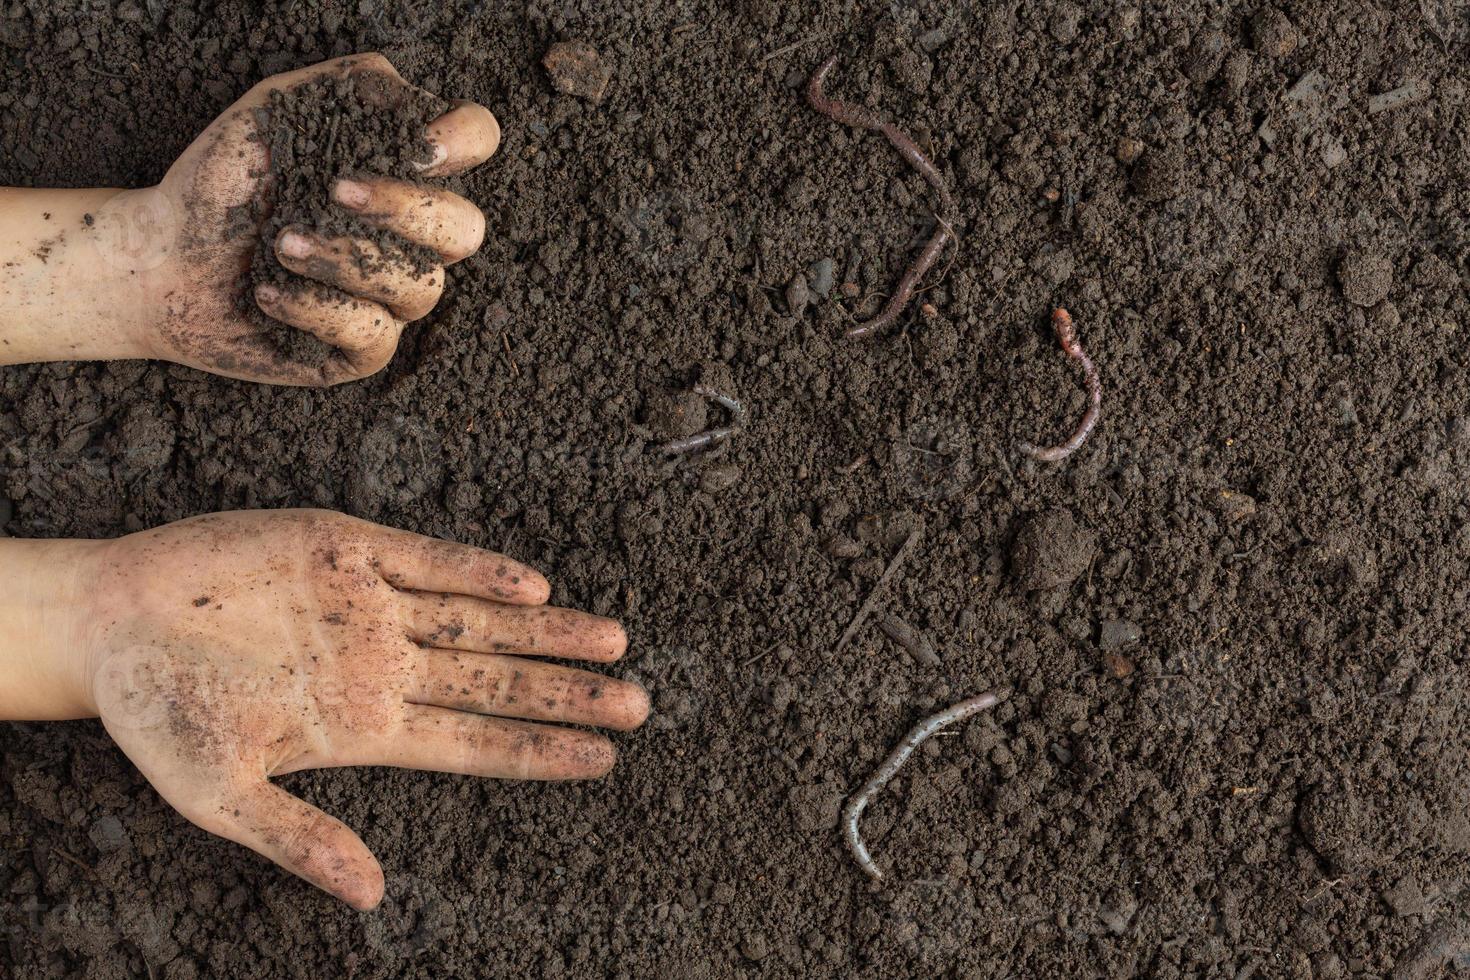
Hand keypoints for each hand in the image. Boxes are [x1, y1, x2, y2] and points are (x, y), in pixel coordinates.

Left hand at [0, 54, 497, 384]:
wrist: (161, 258)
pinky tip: (268, 291)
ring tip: (277, 243)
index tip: (419, 146)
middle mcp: (411, 236)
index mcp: (403, 169)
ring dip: (341, 258)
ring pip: (418, 287)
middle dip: (405, 209)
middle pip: (466, 229)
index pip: (476, 140)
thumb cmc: (224, 182)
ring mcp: (392, 297)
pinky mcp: (364, 349)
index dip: (464, 140)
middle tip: (334, 190)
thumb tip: (421, 114)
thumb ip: (354, 89)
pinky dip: (314, 307)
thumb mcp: (280, 110)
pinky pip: (372, 333)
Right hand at [3, 510, 646, 908]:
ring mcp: (368, 603)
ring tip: (614, 643)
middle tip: (639, 703)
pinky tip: (531, 589)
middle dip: (565, 692)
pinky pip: (426, 560)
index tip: (602, 759)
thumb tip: (372, 897)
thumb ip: (299, 838)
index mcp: (362, 725)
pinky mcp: (343, 545)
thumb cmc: (158, 714)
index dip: (536, 749)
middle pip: (494, 681)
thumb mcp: (219, 793)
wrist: (107, 623)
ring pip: (478, 620)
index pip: (471, 743)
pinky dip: (477, 572)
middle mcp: (382, 664)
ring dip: (545, 632)